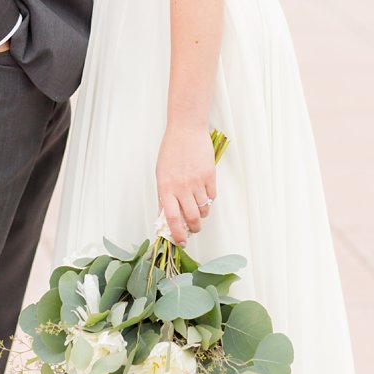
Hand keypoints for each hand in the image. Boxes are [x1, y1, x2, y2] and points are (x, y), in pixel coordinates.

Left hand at [156, 124, 216, 244]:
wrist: (186, 131)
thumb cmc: (171, 152)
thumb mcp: (161, 174)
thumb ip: (164, 196)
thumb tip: (166, 217)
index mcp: (165, 187)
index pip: (171, 218)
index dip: (177, 234)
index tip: (181, 242)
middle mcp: (181, 186)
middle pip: (192, 218)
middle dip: (194, 228)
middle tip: (193, 229)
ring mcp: (197, 182)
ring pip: (204, 209)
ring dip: (202, 215)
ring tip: (198, 211)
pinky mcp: (210, 176)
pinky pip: (212, 197)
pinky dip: (209, 201)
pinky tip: (204, 195)